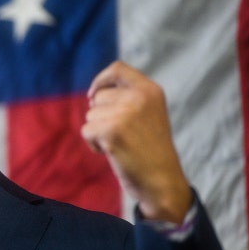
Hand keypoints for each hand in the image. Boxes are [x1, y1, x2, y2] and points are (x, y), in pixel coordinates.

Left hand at [81, 61, 191, 222]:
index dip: (100, 80)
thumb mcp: (147, 114)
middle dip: (100, 115)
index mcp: (150, 90)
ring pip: (90, 115)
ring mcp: (125, 113)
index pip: (117, 68)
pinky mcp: (112, 130)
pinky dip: (93, 144)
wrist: (162, 181)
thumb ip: (127, 98)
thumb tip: (92, 94)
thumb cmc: (150, 150)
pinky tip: (110, 152)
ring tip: (120, 144)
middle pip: (98, 96)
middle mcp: (139, 97)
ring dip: (97, 131)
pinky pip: (86, 131)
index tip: (92, 95)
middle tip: (120, 134)